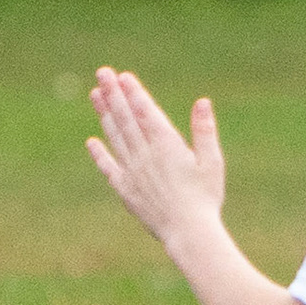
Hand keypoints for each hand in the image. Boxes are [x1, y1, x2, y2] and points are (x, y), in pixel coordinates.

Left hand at [86, 68, 225, 248]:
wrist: (188, 232)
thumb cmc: (206, 197)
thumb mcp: (212, 162)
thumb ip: (204, 131)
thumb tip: (202, 101)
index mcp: (167, 146)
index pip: (145, 112)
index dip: (134, 93)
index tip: (123, 76)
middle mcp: (144, 155)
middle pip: (126, 119)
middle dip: (114, 94)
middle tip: (102, 73)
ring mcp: (132, 172)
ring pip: (115, 137)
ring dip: (105, 115)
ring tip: (95, 94)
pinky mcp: (126, 189)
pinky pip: (109, 167)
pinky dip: (100, 153)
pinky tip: (92, 141)